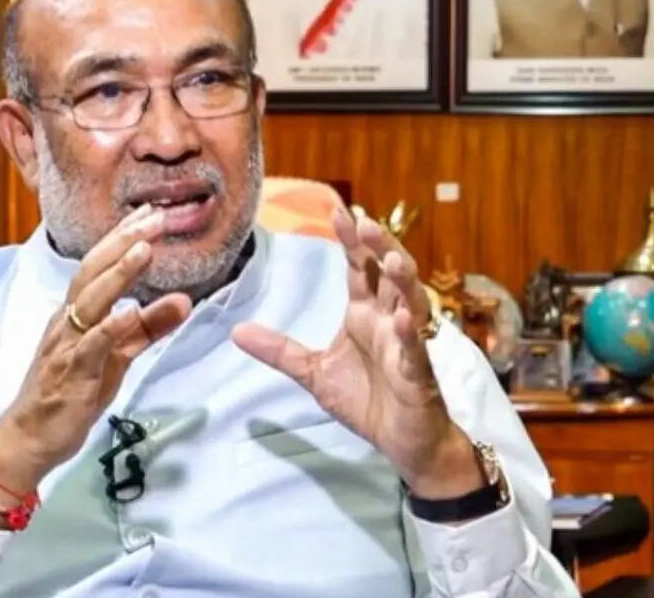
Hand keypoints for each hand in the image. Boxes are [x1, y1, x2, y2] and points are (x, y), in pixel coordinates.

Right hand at [0, 205, 190, 516]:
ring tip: (144, 251)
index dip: (123, 238)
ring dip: (117, 274)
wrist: (30, 438)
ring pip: (90, 302)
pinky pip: (90, 347)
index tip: (151, 214)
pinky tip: (129, 313)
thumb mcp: (118, 355)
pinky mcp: (71, 375)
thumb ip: (149, 327)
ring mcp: (67, 346)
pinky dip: (110, 328)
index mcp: (76, 313)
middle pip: (92, 272)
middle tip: (154, 219)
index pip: (99, 265)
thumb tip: (185, 300)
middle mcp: (67, 322)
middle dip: (123, 242)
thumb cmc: (72, 392)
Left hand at [232, 207, 482, 498]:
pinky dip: (410, 333)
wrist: (400, 442)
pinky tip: (402, 319)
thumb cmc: (366, 400)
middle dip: (380, 246)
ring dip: (402, 279)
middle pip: (389, 273)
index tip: (337, 210)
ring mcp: (406, 343)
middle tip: (363, 221)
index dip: (352, 240)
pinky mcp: (418, 372)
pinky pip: (415, 349)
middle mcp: (389, 320)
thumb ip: (280, 350)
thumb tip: (235, 330)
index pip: (359, 268)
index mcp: (364, 314)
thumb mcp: (313, 372)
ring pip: (411, 301)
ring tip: (391, 259)